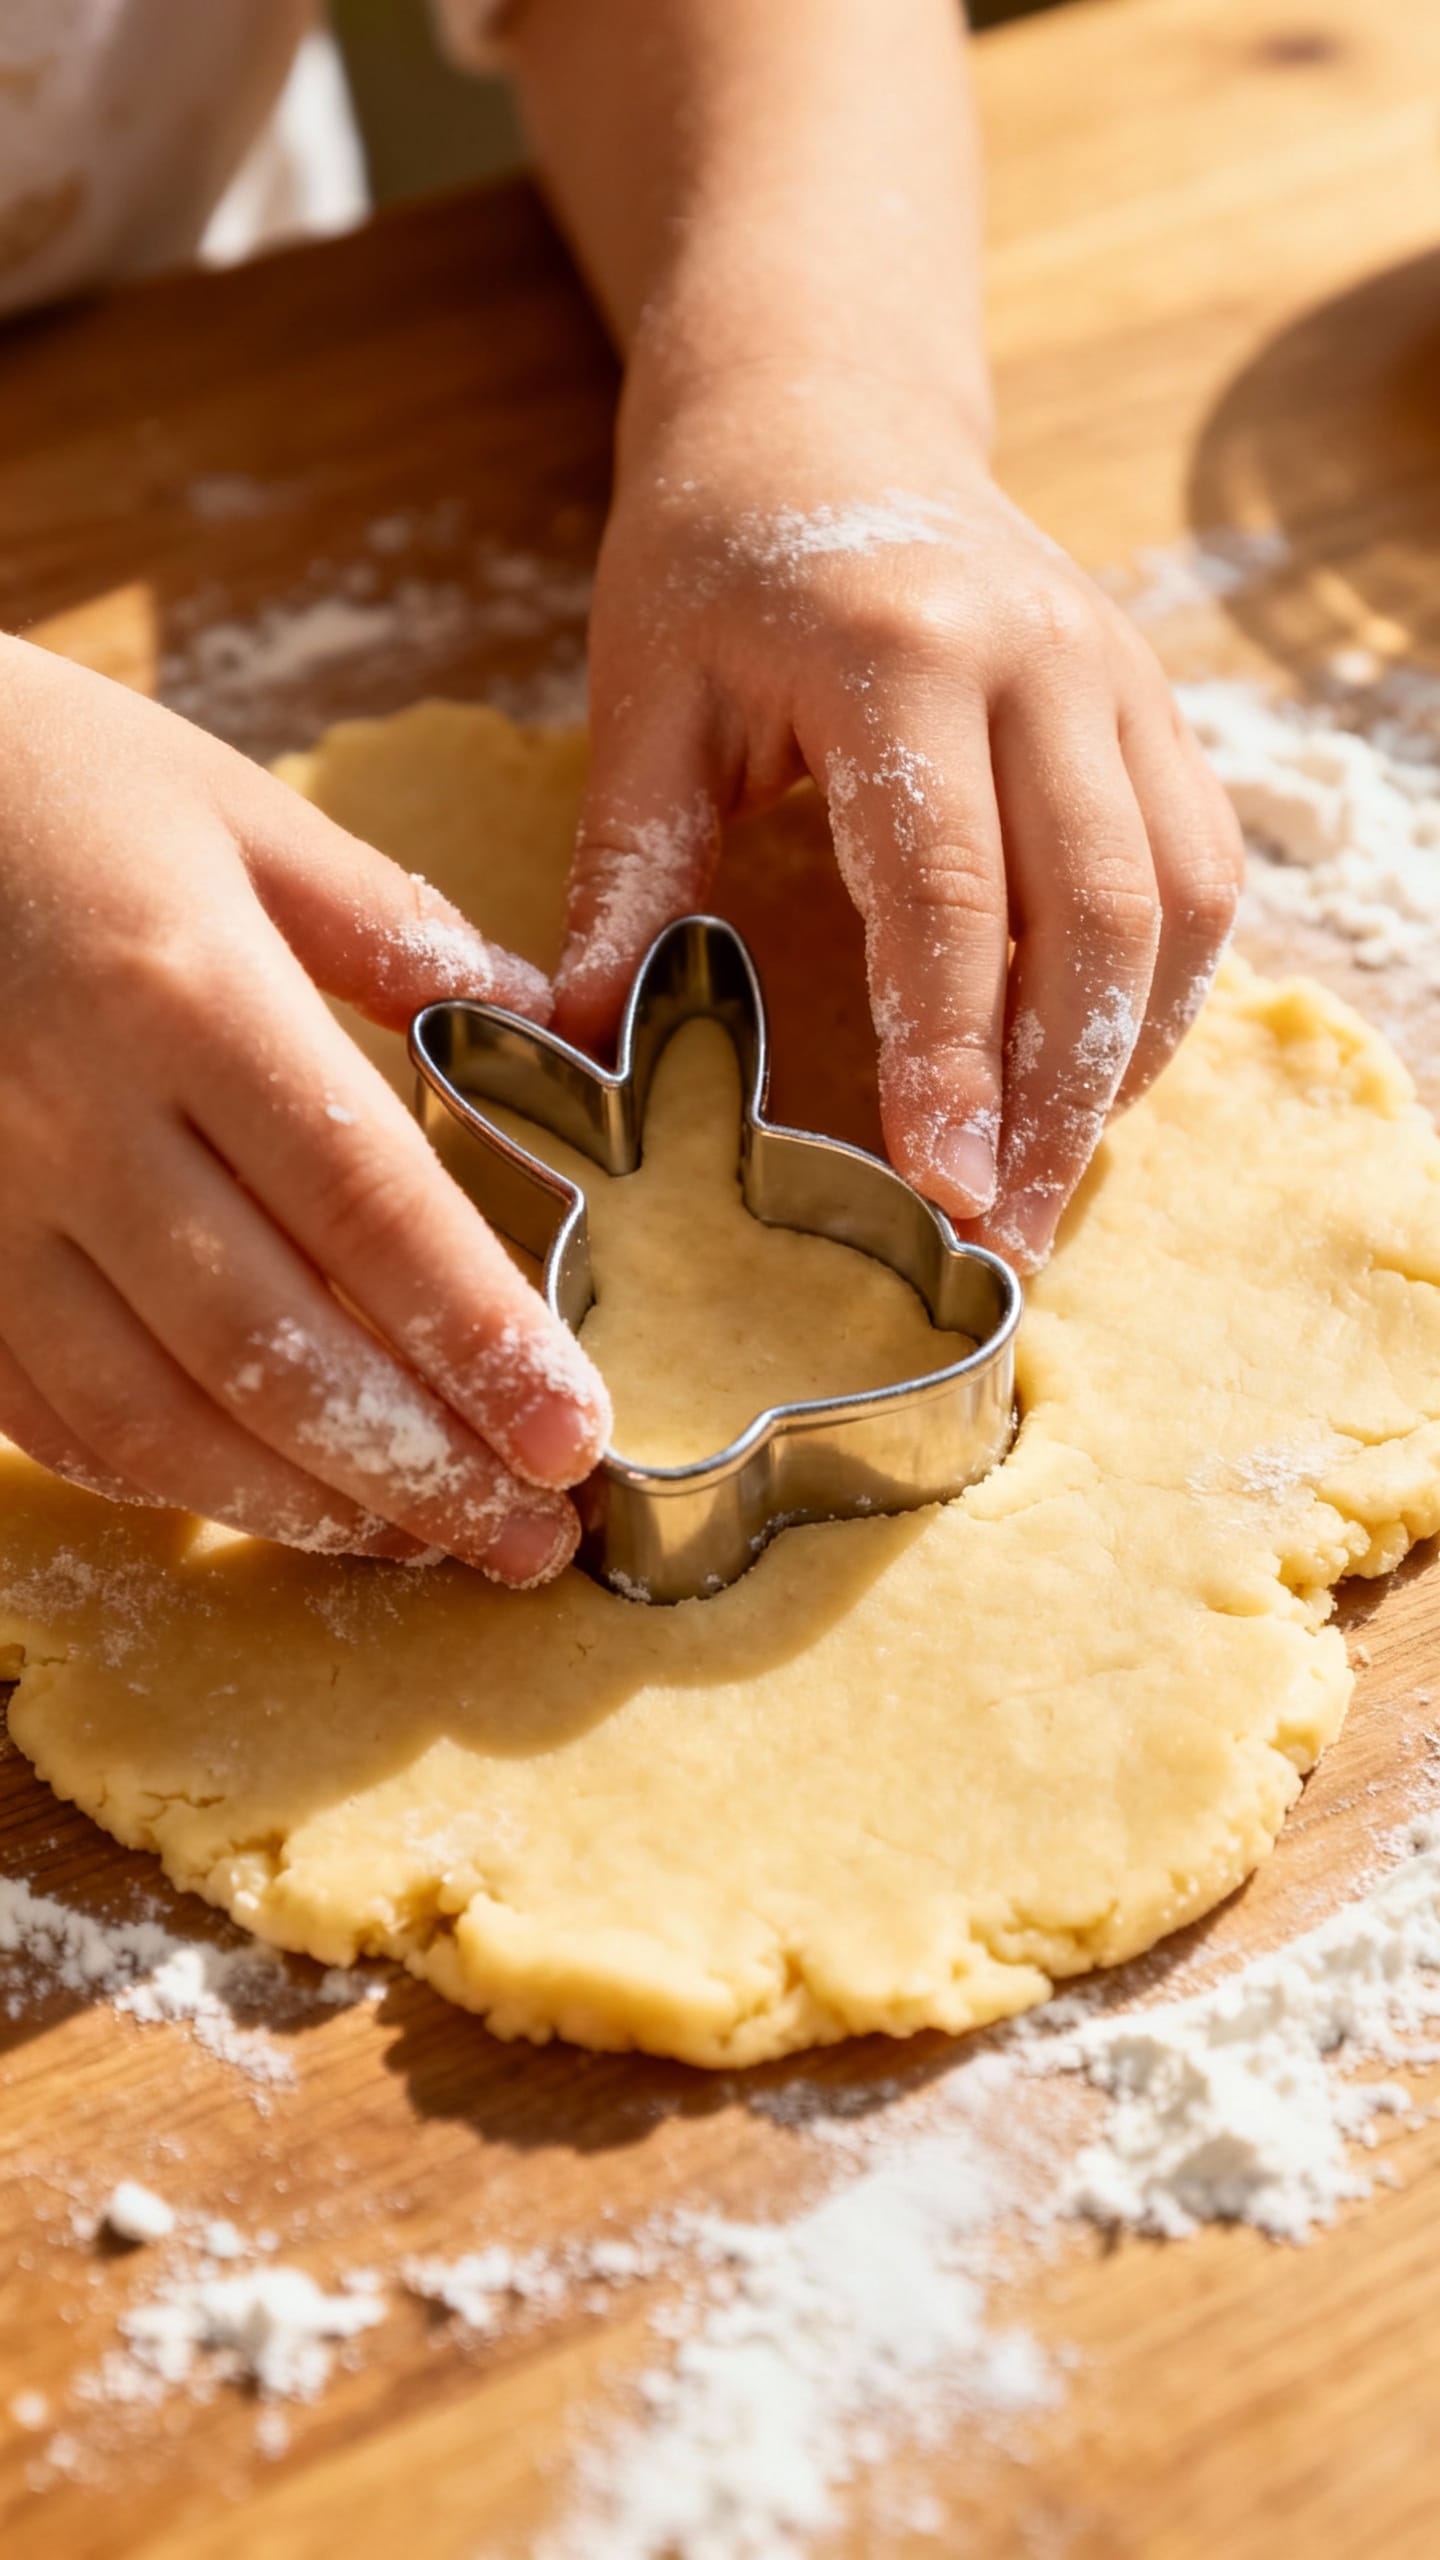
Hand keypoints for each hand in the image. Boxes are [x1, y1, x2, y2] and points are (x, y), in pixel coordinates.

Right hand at [0, 639, 610, 1579]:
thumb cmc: (47, 781)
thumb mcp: (234, 809)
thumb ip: (393, 928)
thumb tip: (544, 1027)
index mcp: (186, 994)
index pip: (365, 1207)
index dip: (478, 1340)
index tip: (575, 1439)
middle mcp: (77, 1120)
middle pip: (271, 1346)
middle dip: (418, 1468)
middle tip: (531, 1543)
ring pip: (153, 1415)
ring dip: (300, 1505)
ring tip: (420, 1541)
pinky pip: (45, 1415)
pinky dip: (162, 1479)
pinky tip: (262, 1498)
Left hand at [554, 367, 1243, 1269]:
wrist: (823, 408)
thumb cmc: (712, 559)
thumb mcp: (639, 700)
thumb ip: (626, 876)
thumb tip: (584, 1051)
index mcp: (899, 651)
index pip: (949, 886)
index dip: (950, 1049)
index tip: (942, 1182)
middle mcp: (1041, 659)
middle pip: (1101, 913)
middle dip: (1060, 1095)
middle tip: (1005, 1237)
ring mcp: (1117, 675)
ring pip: (1180, 901)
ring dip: (1125, 1060)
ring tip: (1051, 1184)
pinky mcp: (1151, 703)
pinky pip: (1201, 867)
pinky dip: (1162, 992)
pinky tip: (1092, 1076)